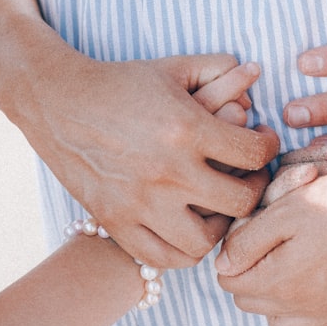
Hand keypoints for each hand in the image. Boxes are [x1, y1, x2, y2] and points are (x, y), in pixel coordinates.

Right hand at [16, 52, 278, 268]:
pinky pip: (163, 258)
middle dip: (255, 189)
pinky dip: (182, 251)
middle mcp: (168, 171)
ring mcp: (142, 203)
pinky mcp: (117, 222)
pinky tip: (187, 229)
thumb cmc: (120, 82)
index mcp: (187, 128)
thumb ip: (218, 68)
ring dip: (221, 228)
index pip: (255, 155)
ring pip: (205, 241)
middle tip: (249, 178)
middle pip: (241, 202)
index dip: (269, 148)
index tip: (262, 143)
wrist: (57, 102)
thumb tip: (254, 73)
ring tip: (218, 209)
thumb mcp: (171, 67)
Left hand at [216, 133, 326, 325]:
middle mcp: (307, 306)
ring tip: (278, 280)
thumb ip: (248, 243)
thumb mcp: (286, 209)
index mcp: (282, 281)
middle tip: (258, 248)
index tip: (244, 234)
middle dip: (247, 279)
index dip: (230, 256)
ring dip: (274, 310)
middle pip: (254, 305)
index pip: (231, 282)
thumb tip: (222, 267)